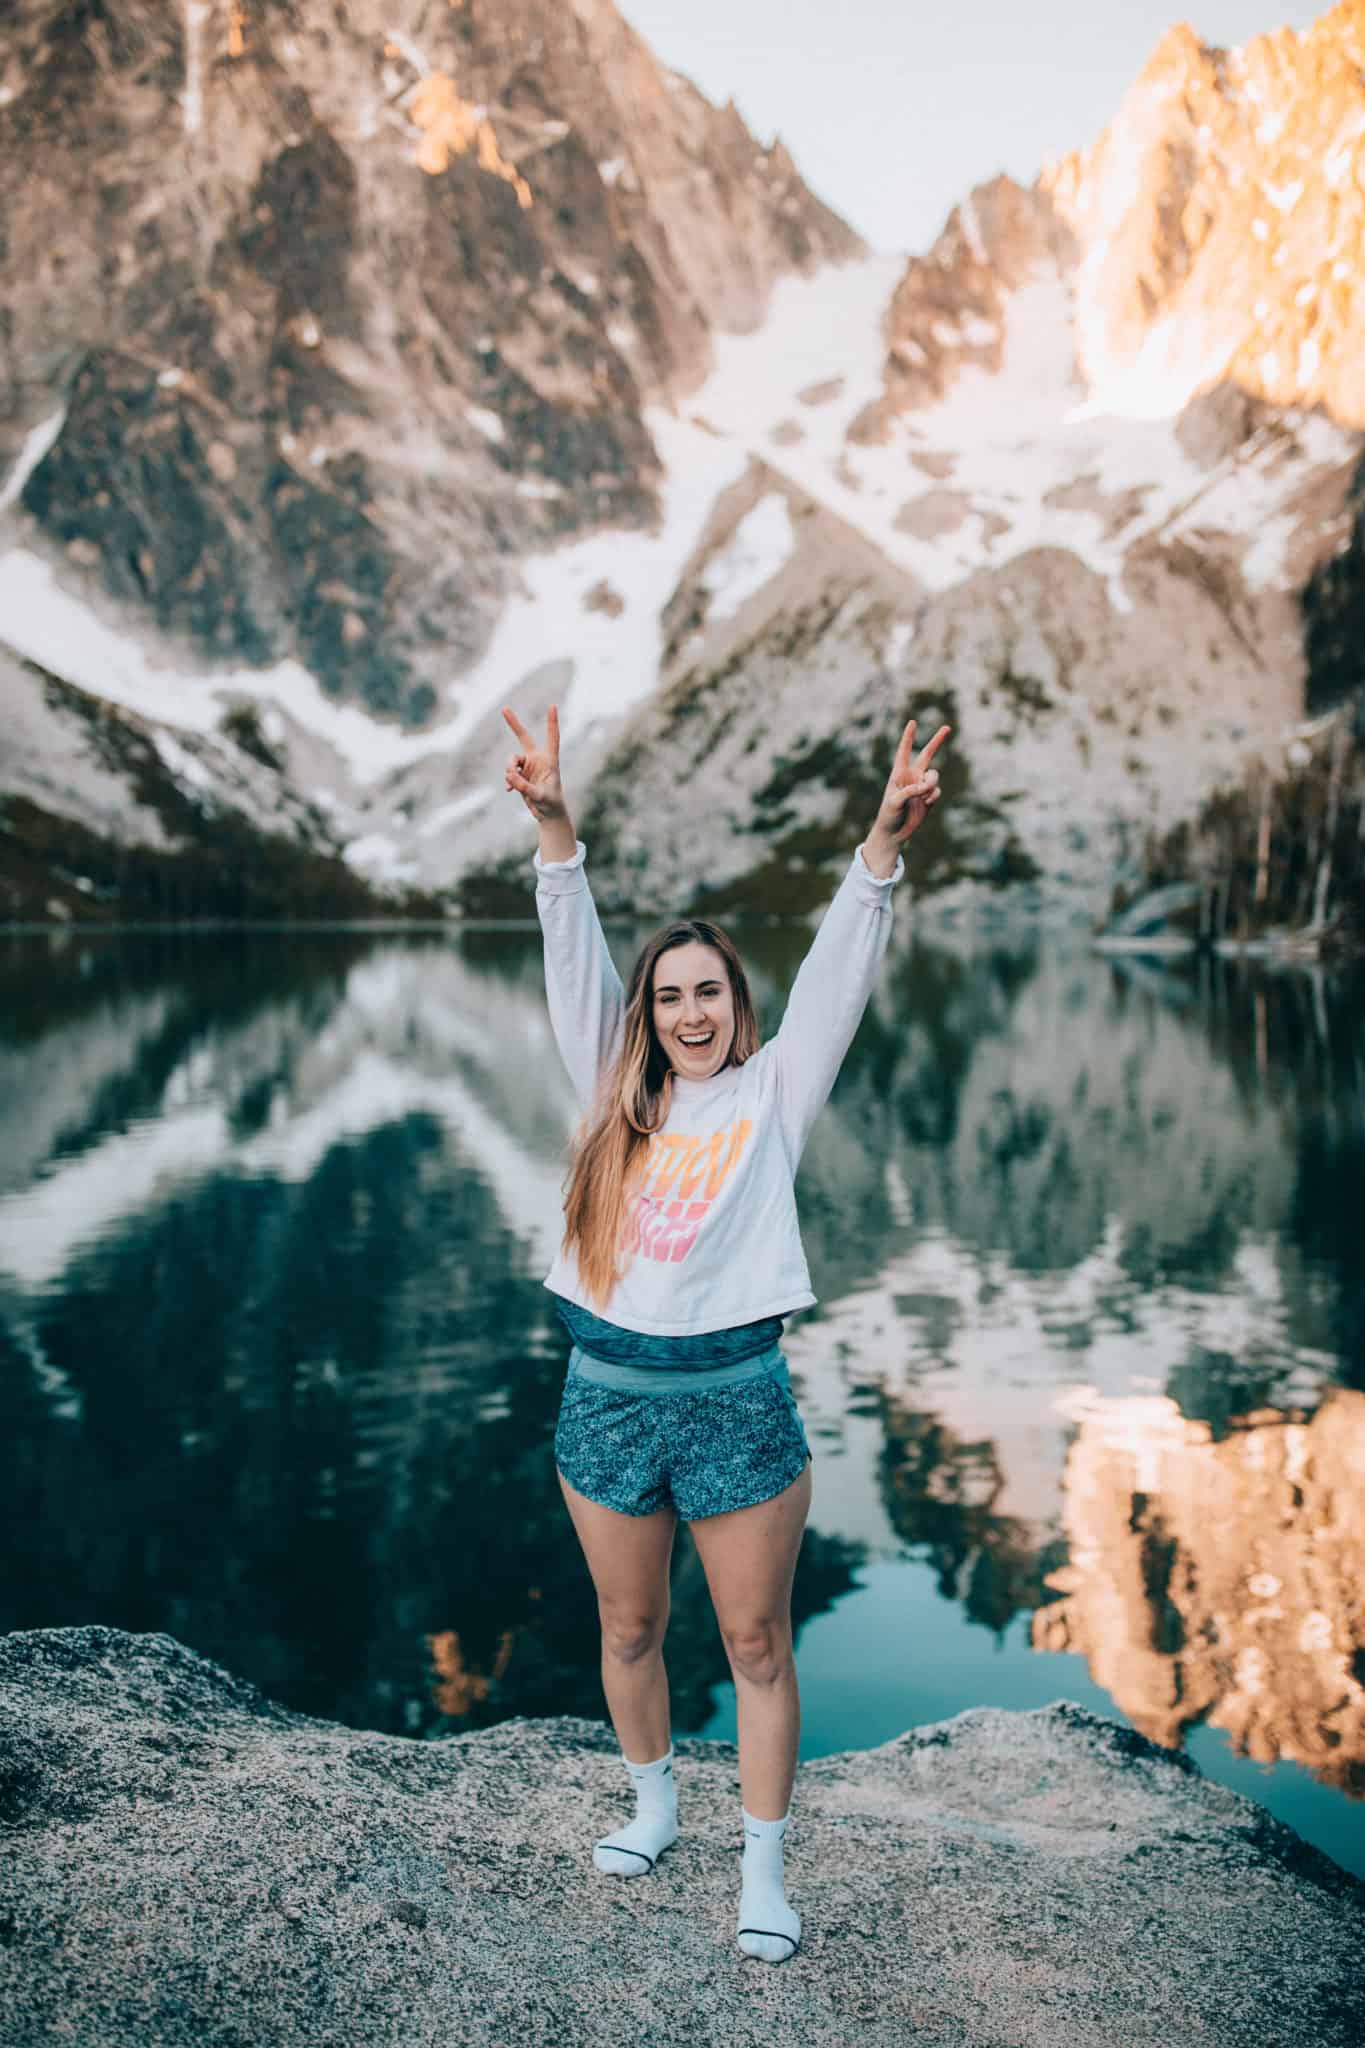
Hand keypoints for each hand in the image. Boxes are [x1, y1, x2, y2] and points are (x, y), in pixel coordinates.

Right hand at [502, 702, 567, 822]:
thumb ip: (524, 786)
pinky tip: (510, 790)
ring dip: (509, 770)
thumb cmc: (550, 804)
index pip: (552, 737)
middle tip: (504, 708)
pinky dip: (508, 780)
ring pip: (511, 760)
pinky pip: (509, 772)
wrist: (548, 814)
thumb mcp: (539, 796)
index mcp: (550, 760)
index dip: (552, 721)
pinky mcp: (520, 774)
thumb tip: (509, 775)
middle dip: (513, 723)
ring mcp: (528, 766)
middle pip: (524, 737)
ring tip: (512, 784)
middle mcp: (538, 759)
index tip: (552, 705)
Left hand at [875, 717, 950, 844]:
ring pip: (934, 776)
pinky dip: (932, 797)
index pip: (904, 751)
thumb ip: (909, 791)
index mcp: (898, 773)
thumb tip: (925, 787)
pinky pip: (937, 791)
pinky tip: (925, 805)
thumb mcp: (894, 802)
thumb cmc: (888, 815)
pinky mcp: (929, 797)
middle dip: (937, 741)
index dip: (908, 737)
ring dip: (930, 785)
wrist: (895, 832)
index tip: (912, 722)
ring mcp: (922, 786)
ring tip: (922, 797)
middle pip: (927, 754)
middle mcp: (912, 776)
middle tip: (948, 727)